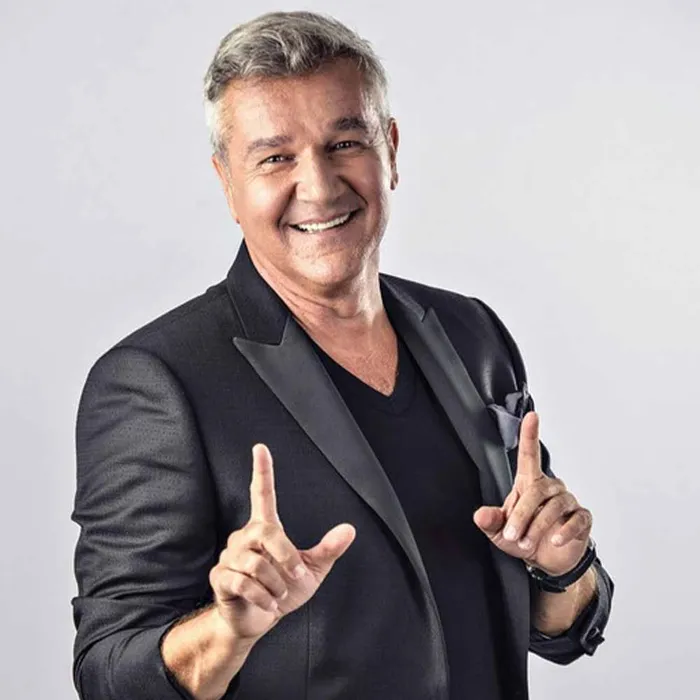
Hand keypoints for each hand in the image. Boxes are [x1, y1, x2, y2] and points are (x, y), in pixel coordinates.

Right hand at [209, 444, 355, 640]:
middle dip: (285, 555)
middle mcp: (244, 537)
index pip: (262, 493)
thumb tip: (349, 529)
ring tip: (278, 593)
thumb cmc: (283, 591)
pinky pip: (244, 582)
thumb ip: (328, 549)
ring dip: (276, 583)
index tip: (260, 447)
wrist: (258, 621)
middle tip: (296, 573)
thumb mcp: (311, 570)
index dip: (262, 470)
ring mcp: (230, 556)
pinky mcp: (221, 577)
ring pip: (256, 563)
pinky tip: (268, 603)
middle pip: (266, 532)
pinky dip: (263, 597)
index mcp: (266, 529)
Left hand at [473, 412, 591, 575]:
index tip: (532, 416)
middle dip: (522, 515)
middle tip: (512, 536)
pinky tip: (555, 541)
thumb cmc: (522, 538)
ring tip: (526, 543)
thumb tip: (480, 515)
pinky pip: (576, 520)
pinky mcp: (582, 518)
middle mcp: (550, 487)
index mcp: (529, 483)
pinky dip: (564, 531)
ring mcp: (568, 502)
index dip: (530, 434)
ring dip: (538, 526)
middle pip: (537, 490)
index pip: (530, 454)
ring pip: (554, 506)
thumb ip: (490, 522)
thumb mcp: (500, 532)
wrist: (547, 561)